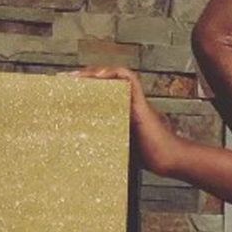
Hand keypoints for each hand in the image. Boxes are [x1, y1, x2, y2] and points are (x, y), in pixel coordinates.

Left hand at [66, 66, 180, 175]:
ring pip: (114, 75)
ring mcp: (134, 100)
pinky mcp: (141, 102)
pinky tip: (98, 76)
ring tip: (75, 75)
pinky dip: (113, 73)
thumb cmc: (148, 157)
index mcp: (120, 110)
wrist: (169, 160)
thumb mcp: (117, 145)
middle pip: (104, 80)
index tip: (62, 88)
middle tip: (62, 79)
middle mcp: (126, 101)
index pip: (99, 91)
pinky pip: (129, 79)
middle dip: (82, 77)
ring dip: (93, 72)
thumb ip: (102, 140)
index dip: (82, 87)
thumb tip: (76, 148)